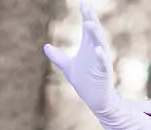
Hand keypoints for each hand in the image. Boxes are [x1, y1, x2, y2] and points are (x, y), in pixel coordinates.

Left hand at [43, 1, 118, 117]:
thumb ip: (58, 57)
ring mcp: (102, 62)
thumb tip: (46, 46)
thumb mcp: (68, 68)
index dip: (85, 14)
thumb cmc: (85, 82)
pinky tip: (97, 50)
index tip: (82, 1)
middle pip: (94, 32)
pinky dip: (100, 57)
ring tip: (89, 23)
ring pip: (100, 45)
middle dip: (90, 19)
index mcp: (89, 47)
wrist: (96, 99)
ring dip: (95, 34)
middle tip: (86, 6)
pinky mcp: (104, 73)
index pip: (88, 27)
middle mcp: (97, 51)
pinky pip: (103, 64)